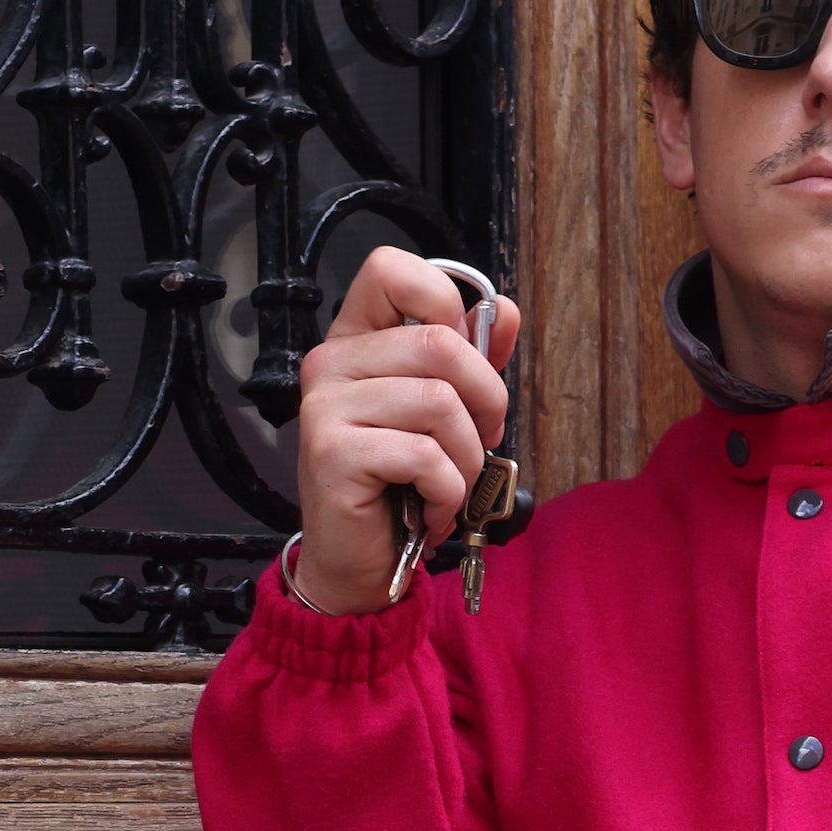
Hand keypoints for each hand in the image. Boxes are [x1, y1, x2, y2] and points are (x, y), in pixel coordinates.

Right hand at [292, 246, 521, 614]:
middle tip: (478, 444)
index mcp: (356, 341)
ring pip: (439, 404)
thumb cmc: (399, 486)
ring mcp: (327, 407)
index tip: (466, 358)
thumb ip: (472, 361)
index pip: (391, 269)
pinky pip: (425, 456)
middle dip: (485, 400)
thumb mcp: (442, 416)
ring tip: (448, 485)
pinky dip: (446, 492)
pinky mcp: (333, 453)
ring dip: (465, 459)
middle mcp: (332, 364)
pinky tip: (429, 509)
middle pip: (440, 344)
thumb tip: (504, 310)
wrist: (358, 561)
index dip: (445, 300)